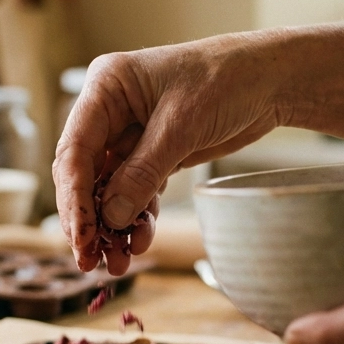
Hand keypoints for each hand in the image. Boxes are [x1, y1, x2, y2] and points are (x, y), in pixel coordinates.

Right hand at [54, 33, 286, 273]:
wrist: (269, 80)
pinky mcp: (152, 154)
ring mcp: (130, 134)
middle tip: (91, 260)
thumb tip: (111, 217)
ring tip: (121, 263)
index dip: (74, 197)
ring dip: (113, 227)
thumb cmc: (226, 80)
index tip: (81, 236)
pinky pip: (135, 192)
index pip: (75, 149)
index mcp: (105, 87)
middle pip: (84, 173)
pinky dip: (138, 218)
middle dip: (89, 219)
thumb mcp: (182, 125)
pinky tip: (142, 241)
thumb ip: (144, 171)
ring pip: (109, 189)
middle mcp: (109, 111)